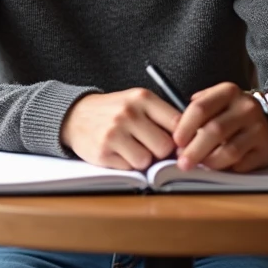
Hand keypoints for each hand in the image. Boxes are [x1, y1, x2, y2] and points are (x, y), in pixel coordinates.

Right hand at [60, 89, 182, 170]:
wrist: (76, 115)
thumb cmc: (115, 111)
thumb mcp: (138, 102)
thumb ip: (162, 117)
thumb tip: (191, 142)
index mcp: (142, 98)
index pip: (178, 123)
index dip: (183, 138)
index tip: (179, 143)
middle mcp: (128, 113)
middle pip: (165, 147)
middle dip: (160, 152)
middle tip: (150, 146)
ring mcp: (114, 133)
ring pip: (147, 161)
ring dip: (142, 160)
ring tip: (131, 148)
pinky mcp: (102, 152)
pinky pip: (129, 169)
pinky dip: (127, 165)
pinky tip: (118, 153)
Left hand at [172, 82, 267, 172]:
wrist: (266, 121)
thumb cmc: (229, 114)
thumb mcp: (214, 103)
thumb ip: (195, 113)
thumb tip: (176, 132)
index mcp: (228, 91)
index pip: (200, 108)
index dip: (185, 127)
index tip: (176, 142)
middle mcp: (246, 107)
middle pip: (214, 130)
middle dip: (195, 150)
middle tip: (183, 163)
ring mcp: (259, 129)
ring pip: (230, 150)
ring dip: (210, 162)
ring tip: (200, 166)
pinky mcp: (266, 149)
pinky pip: (243, 164)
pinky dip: (228, 169)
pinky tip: (220, 168)